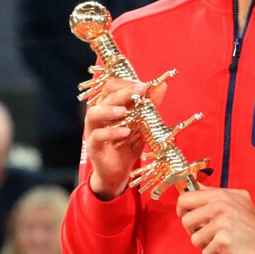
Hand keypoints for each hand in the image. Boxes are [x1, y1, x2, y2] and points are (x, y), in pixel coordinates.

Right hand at [83, 78, 165, 200]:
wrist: (120, 171)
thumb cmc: (129, 143)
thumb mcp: (142, 123)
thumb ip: (150, 105)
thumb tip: (162, 86)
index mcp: (109, 105)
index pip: (111, 86)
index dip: (126, 83)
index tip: (144, 85)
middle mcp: (98, 114)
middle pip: (105, 97)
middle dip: (123, 92)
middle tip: (140, 91)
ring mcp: (93, 130)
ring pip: (93, 113)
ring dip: (109, 110)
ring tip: (124, 111)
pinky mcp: (92, 146)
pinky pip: (97, 136)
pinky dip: (111, 132)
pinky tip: (125, 132)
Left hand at [177, 184, 254, 253]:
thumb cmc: (251, 221)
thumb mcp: (236, 198)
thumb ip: (213, 192)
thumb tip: (193, 185)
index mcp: (219, 195)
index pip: (185, 199)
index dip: (182, 210)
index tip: (190, 217)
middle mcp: (219, 207)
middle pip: (186, 221)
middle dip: (195, 231)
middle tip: (210, 234)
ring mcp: (221, 224)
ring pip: (195, 240)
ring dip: (207, 245)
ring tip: (221, 242)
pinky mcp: (223, 242)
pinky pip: (206, 253)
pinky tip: (227, 252)